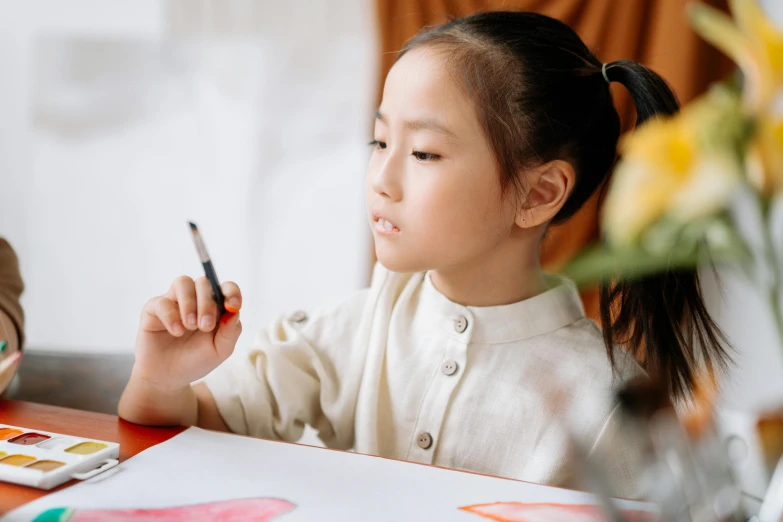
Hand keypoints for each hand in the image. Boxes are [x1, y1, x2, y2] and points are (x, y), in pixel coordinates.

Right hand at [133, 276, 242, 390]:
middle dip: (207, 303)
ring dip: (189, 303)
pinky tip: (176, 332)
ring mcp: (174, 302)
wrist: (168, 378)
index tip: (233, 305)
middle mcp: (195, 300)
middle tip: (205, 326)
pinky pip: (162, 301)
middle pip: (204, 283)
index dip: (231, 292)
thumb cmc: (196, 361)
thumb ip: (230, 331)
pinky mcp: (154, 309)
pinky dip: (171, 316)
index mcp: (215, 307)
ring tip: (190, 326)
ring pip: (183, 282)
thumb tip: (234, 311)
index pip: (226, 288)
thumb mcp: (220, 350)